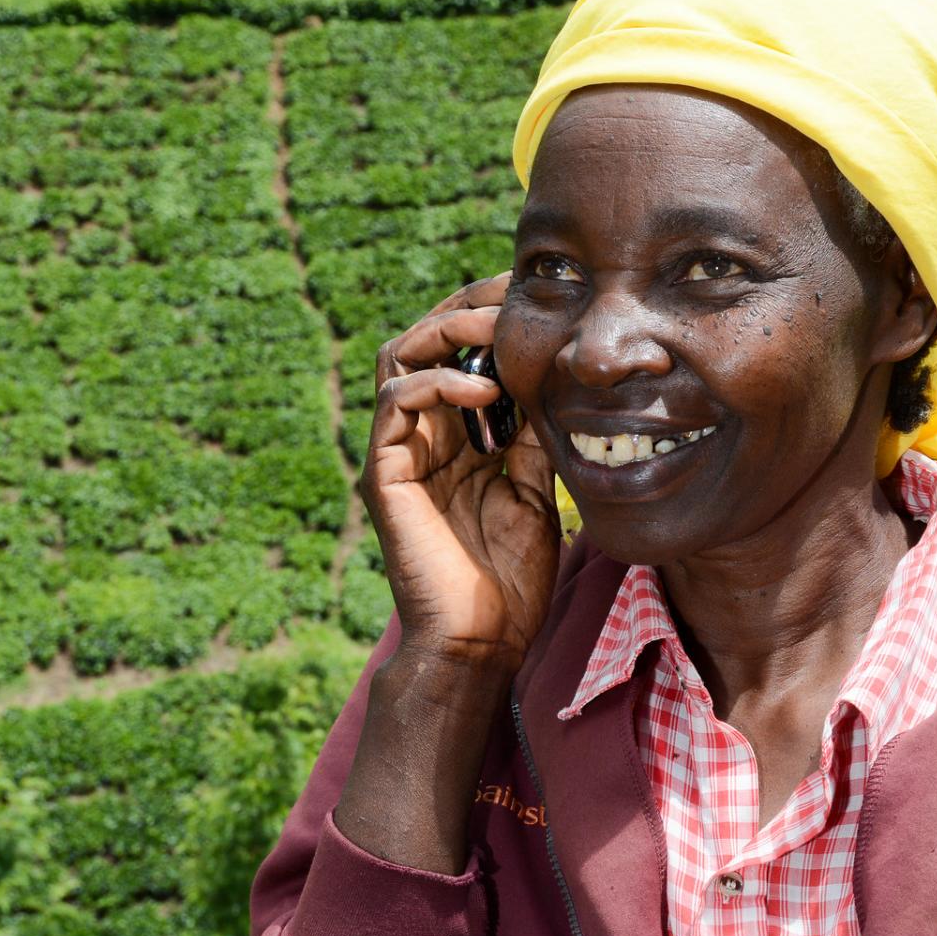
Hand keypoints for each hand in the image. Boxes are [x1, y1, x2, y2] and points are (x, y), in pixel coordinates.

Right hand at [359, 271, 560, 675]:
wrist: (483, 642)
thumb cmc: (509, 577)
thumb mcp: (533, 487)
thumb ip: (531, 433)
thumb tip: (551, 377)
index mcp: (453, 437)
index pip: (459, 352)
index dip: (489, 317)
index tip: (538, 298)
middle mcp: (420, 436)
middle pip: (423, 340)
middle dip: (467, 306)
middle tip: (514, 292)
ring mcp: (398, 452)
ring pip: (399, 357)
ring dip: (447, 329)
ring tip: (496, 327)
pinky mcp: (385, 473)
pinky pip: (395, 403)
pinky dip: (437, 382)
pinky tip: (485, 389)